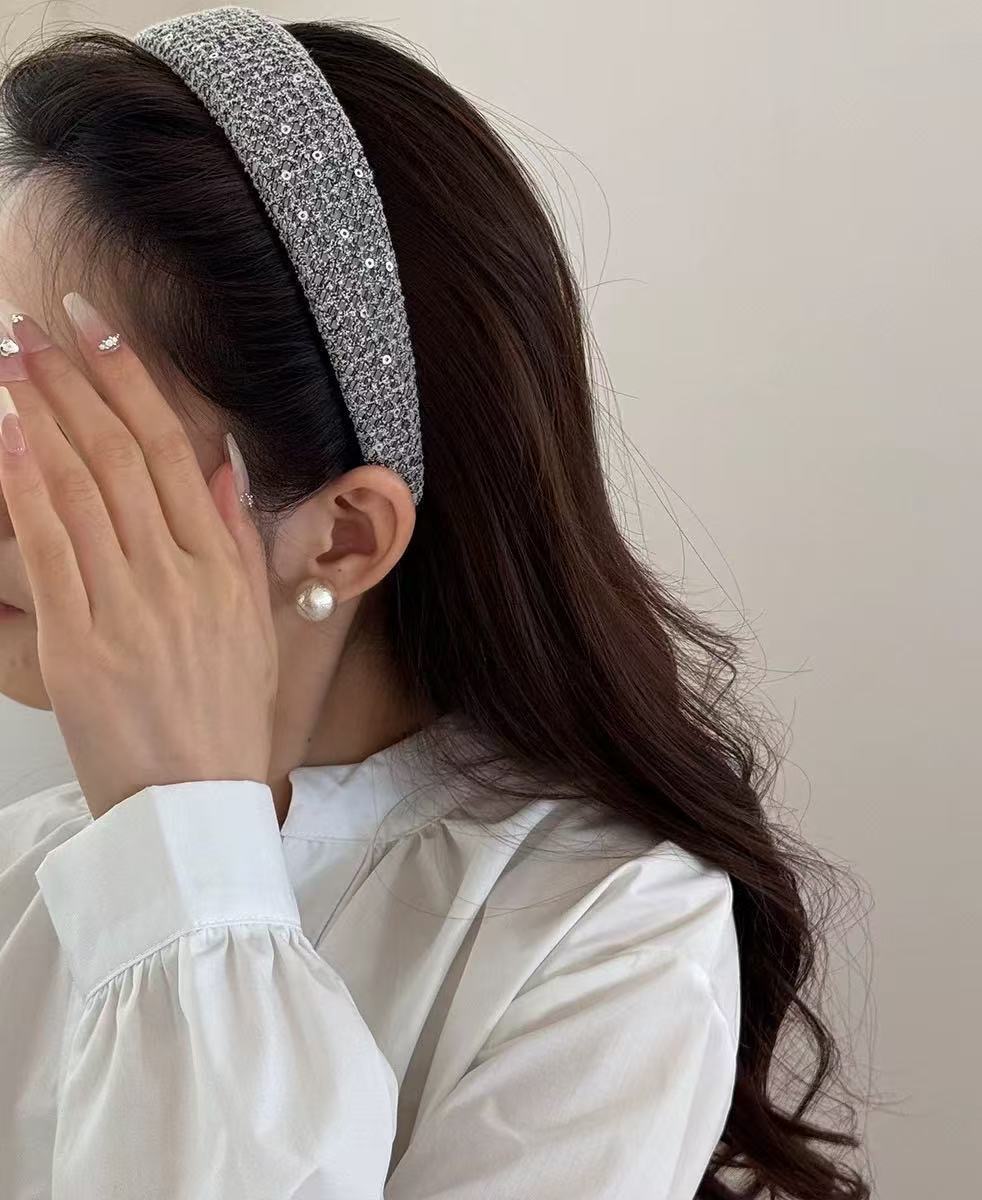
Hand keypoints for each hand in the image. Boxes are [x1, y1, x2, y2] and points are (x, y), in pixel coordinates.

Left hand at [0, 294, 276, 818]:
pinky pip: (49, 547)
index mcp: (222, 567)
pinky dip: (23, 486)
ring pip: (79, 487)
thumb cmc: (226, 718)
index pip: (171, 452)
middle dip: (73, 379)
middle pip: (119, 455)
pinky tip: (5, 437)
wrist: (197, 803)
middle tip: (34, 322)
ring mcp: (129, 604)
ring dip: (39, 413)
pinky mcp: (79, 640)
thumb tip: (219, 467)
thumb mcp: (253, 625)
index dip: (133, 384)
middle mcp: (179, 574)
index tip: (102, 332)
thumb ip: (239, 542)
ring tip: (9, 357)